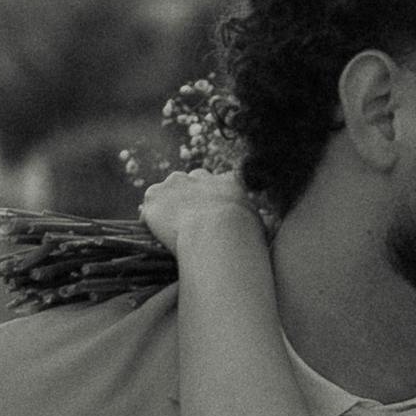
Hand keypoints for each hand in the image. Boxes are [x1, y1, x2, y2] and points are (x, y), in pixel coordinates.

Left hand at [137, 160, 258, 261]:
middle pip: (186, 182)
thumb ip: (258, 221)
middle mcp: (199, 176)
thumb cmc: (243, 235)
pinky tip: (154, 239)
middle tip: (184, 224)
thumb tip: (268, 226)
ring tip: (167, 233)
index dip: (209, 201)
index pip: (215, 184)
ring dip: (165, 209)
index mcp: (227, 182)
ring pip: (164, 193)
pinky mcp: (154, 196)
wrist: (218, 232)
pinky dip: (149, 222)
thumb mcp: (259, 226)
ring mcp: (174, 184)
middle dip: (183, 199)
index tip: (208, 218)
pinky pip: (147, 210)